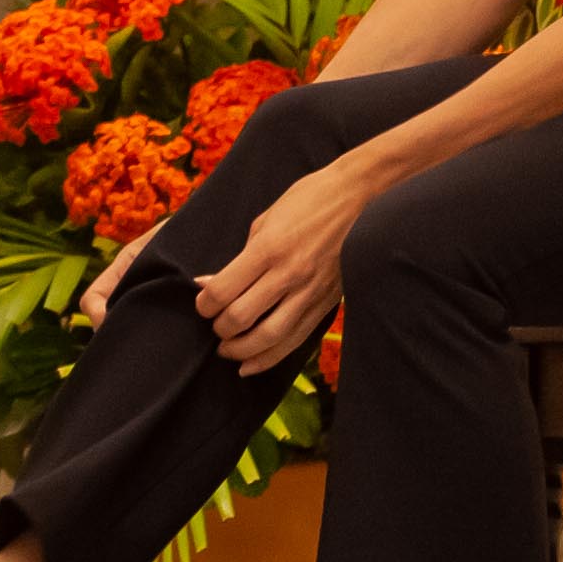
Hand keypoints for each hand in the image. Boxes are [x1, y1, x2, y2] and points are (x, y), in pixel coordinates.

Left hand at [192, 163, 367, 369]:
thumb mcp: (266, 220)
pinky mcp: (326, 303)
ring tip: (227, 349)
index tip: (202, 303)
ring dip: (240, 350)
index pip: (224, 291)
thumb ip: (239, 256)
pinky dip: (269, 358)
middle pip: (241, 318)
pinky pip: (295, 340)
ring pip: (269, 337)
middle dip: (219, 328)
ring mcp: (310, 291)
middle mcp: (289, 274)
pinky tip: (251, 364)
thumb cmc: (309, 200)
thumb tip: (209, 284)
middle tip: (215, 325)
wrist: (360, 197)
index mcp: (269, 248)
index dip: (204, 304)